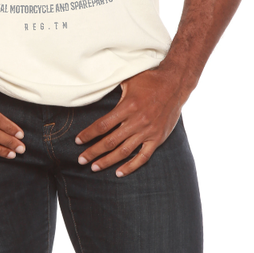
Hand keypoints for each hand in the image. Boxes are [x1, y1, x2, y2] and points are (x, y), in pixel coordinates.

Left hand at [74, 64, 188, 176]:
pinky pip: (143, 157)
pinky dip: (131, 166)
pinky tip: (119, 173)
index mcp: (128, 106)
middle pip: (110, 141)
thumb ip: (113, 88)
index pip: (103, 125)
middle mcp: (137, 121)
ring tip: (94, 167)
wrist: (175, 84)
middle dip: (93, 152)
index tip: (78, 141)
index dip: (89, 134)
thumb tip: (94, 88)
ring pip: (124, 151)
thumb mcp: (129, 80)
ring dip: (107, 161)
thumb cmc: (150, 80)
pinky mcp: (157, 138)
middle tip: (81, 160)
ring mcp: (148, 131)